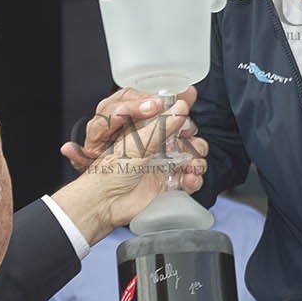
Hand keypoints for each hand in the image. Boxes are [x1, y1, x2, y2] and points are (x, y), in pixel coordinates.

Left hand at [51, 99, 208, 245]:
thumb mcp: (134, 144)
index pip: (165, 108)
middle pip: (185, 130)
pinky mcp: (169, 182)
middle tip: (187, 136)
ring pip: (193, 153)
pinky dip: (194, 178)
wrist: (106, 204)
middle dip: (191, 134)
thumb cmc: (108, 171)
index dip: (177, 101)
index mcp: (143, 126)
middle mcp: (155, 142)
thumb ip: (159, 126)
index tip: (188, 96)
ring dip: (196, 158)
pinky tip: (188, 179)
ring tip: (191, 164)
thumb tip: (180, 108)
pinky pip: (191, 176)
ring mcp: (164, 162)